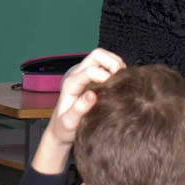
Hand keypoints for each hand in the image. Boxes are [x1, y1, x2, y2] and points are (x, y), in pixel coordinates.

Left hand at [30, 48, 124, 175]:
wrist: (61, 130)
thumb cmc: (65, 128)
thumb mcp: (69, 123)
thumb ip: (79, 110)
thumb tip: (92, 95)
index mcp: (71, 84)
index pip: (89, 70)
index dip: (104, 75)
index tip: (114, 89)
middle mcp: (77, 75)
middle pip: (96, 55)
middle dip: (112, 62)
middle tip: (122, 76)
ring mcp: (85, 75)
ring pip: (102, 57)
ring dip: (115, 63)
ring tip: (123, 79)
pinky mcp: (92, 79)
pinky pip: (105, 65)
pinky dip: (116, 68)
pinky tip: (121, 81)